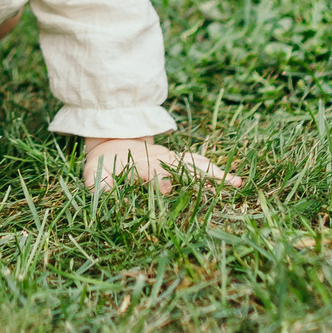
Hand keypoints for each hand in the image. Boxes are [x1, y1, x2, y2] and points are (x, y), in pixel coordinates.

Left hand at [82, 136, 240, 192]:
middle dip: (200, 174)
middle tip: (220, 184)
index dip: (159, 179)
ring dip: (215, 171)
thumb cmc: (104, 164)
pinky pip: (199, 163)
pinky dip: (215, 170)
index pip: (152, 170)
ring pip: (195, 162)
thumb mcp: (94, 173)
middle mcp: (159, 158)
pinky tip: (234, 180)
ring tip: (237, 182)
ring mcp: (171, 157)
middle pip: (182, 164)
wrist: (114, 139)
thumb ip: (98, 183)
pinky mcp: (178, 159)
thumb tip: (99, 193)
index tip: (169, 188)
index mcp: (140, 163)